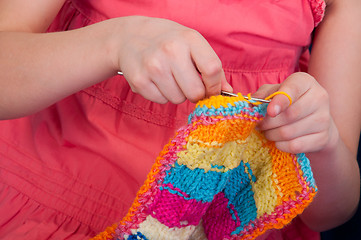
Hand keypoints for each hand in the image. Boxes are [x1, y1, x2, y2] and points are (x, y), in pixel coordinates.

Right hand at [112, 16, 231, 103]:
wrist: (130, 37)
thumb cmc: (167, 41)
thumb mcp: (192, 43)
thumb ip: (211, 66)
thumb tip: (227, 91)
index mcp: (189, 39)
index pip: (212, 70)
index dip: (214, 86)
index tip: (210, 89)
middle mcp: (171, 51)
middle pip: (195, 92)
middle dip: (195, 93)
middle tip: (187, 83)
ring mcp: (153, 66)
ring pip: (178, 99)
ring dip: (177, 93)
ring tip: (168, 77)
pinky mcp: (139, 80)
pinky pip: (161, 101)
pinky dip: (161, 95)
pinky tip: (155, 80)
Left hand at [253, 72, 338, 153]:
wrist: (315, 120)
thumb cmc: (289, 102)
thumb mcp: (274, 92)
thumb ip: (263, 94)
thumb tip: (252, 103)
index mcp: (305, 82)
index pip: (292, 89)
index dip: (280, 101)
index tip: (270, 112)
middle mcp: (319, 97)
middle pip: (289, 115)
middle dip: (267, 123)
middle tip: (259, 125)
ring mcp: (324, 119)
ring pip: (289, 132)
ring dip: (271, 135)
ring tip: (268, 132)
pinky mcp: (323, 138)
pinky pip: (295, 146)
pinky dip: (281, 145)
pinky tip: (279, 141)